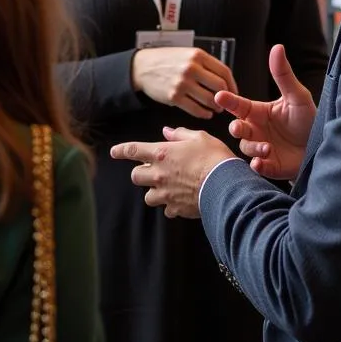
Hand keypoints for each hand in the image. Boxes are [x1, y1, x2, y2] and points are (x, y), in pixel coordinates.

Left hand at [110, 126, 233, 217]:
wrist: (226, 185)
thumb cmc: (214, 157)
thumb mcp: (199, 137)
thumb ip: (180, 134)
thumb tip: (167, 131)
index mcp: (162, 154)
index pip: (133, 150)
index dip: (121, 150)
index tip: (113, 152)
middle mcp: (159, 175)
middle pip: (136, 177)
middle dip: (141, 173)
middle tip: (153, 170)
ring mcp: (166, 194)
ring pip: (148, 197)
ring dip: (154, 192)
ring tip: (167, 187)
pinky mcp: (176, 209)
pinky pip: (167, 210)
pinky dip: (171, 206)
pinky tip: (181, 200)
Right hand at [131, 47, 238, 118]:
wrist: (142, 67)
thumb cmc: (166, 60)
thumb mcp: (187, 53)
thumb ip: (204, 63)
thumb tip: (224, 79)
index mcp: (197, 55)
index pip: (224, 71)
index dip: (232, 84)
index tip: (233, 92)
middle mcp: (191, 68)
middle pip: (220, 87)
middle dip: (225, 97)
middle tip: (225, 102)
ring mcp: (183, 83)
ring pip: (209, 100)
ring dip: (215, 107)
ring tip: (215, 108)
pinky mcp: (174, 97)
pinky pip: (196, 109)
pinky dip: (204, 114)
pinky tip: (205, 113)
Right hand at [215, 44, 315, 179]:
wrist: (324, 145)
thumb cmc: (308, 119)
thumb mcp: (297, 96)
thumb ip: (283, 75)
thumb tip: (277, 47)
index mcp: (259, 112)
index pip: (239, 105)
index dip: (228, 101)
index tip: (219, 96)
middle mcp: (257, 130)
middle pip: (237, 128)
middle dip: (235, 128)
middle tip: (239, 127)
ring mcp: (262, 148)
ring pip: (246, 147)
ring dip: (253, 148)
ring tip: (268, 147)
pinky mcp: (271, 166)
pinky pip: (258, 167)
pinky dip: (257, 165)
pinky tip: (261, 163)